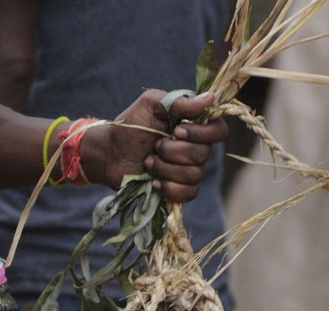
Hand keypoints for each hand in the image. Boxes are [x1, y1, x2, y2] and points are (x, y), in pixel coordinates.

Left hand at [86, 90, 227, 202]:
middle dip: (173, 152)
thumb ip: (178, 101)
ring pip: (194, 175)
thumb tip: (210, 98)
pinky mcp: (177, 188)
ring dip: (166, 169)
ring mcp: (187, 170)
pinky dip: (171, 189)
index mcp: (194, 126)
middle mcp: (196, 147)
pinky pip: (189, 193)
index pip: (219, 131)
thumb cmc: (129, 127)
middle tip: (154, 147)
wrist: (109, 154)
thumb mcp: (150, 105)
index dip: (201, 134)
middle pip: (203, 155)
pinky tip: (154, 182)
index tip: (176, 131)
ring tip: (148, 163)